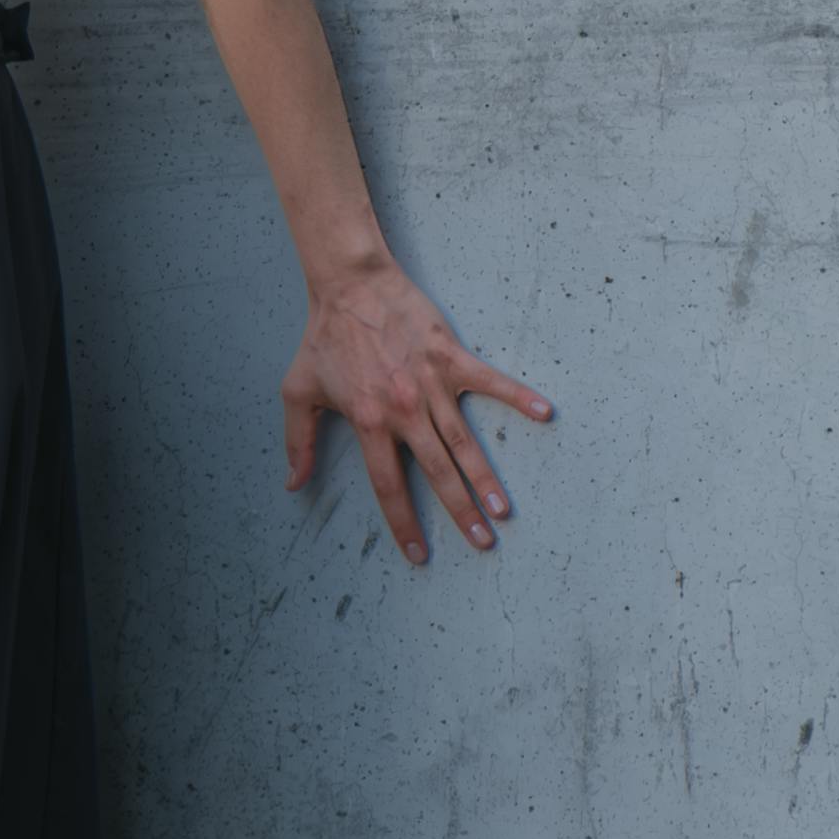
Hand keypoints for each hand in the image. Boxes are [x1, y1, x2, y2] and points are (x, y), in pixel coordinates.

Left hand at [284, 256, 552, 565]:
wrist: (350, 285)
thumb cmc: (324, 338)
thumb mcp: (297, 391)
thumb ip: (297, 441)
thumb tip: (293, 484)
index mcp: (368, 422)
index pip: (388, 485)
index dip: (403, 522)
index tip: (419, 553)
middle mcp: (403, 410)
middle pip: (436, 472)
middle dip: (460, 512)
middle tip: (483, 542)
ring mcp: (430, 384)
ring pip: (462, 441)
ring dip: (484, 477)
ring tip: (502, 509)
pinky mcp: (450, 357)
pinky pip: (490, 382)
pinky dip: (518, 396)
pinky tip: (545, 414)